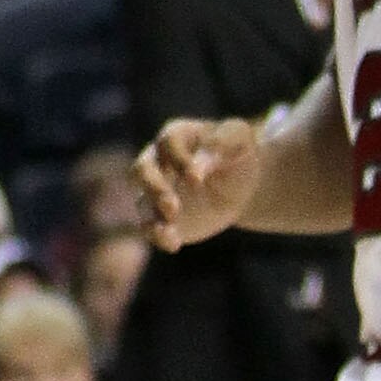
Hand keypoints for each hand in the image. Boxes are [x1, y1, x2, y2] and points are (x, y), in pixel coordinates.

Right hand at [135, 113, 265, 249]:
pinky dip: (158, 237)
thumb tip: (205, 155)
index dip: (179, 160)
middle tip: (171, 206)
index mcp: (175, 136)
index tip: (197, 180)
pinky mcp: (162, 218)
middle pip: (141, 170)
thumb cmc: (236, 152)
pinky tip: (173, 244)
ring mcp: (156, 191)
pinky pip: (150, 228)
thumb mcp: (239, 138)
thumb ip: (223, 140)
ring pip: (142, 202)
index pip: (168, 142)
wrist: (239, 183)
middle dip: (153, 187)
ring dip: (152, 217)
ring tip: (168, 231)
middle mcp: (158, 162)